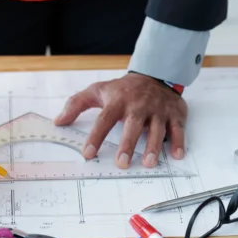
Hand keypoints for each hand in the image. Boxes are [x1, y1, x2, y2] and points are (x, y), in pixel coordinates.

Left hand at [54, 73, 186, 168]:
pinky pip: (177, 128)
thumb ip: (76, 104)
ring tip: (148, 163)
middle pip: (133, 125)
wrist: (155, 74)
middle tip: (122, 163)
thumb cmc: (124, 89)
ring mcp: (158, 110)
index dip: (96, 136)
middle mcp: (139, 105)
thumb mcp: (98, 91)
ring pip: (157, 128)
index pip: (104, 119)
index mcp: (118, 101)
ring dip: (154, 146)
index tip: (88, 153)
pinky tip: (176, 155)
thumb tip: (59, 121)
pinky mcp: (174, 114)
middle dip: (128, 144)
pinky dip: (178, 141)